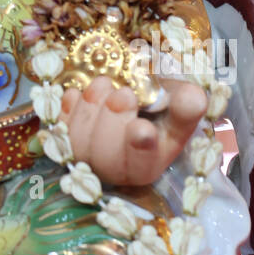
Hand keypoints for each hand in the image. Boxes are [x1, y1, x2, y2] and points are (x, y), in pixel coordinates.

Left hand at [61, 76, 207, 186]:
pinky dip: (69, 106)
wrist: (130, 99)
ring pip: (80, 142)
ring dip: (92, 107)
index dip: (139, 150)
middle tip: (124, 94)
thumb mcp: (177, 106)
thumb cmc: (158, 108)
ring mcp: (84, 157)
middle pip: (106, 157)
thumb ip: (187, 105)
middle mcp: (114, 170)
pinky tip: (81, 92)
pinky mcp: (61, 139)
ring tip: (105, 84)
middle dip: (113, 120)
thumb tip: (195, 97)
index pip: (141, 166)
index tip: (142, 128)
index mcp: (148, 166)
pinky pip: (58, 126)